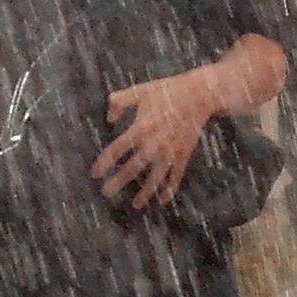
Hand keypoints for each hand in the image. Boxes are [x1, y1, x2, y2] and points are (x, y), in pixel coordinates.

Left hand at [94, 70, 217, 210]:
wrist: (201, 93)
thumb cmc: (168, 90)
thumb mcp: (140, 90)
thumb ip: (120, 102)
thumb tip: (109, 118)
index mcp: (142, 126)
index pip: (118, 148)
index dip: (105, 162)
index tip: (95, 174)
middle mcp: (155, 142)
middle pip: (134, 166)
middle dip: (119, 181)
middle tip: (106, 193)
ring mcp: (171, 149)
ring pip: (156, 176)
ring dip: (146, 191)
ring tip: (135, 205)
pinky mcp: (184, 152)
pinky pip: (177, 174)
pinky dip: (171, 188)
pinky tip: (163, 200)